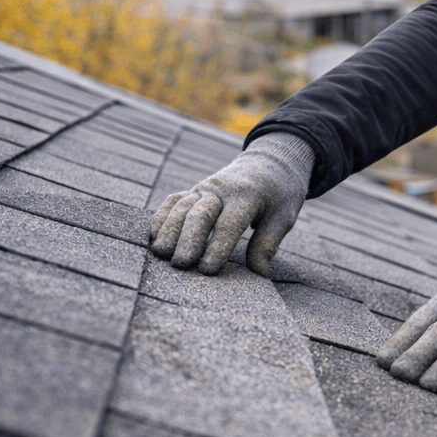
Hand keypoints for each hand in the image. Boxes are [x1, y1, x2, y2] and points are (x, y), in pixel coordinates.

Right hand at [148, 132, 312, 275]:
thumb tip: (260, 274)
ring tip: (160, 254)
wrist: (270, 162)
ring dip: (169, 230)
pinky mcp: (195, 189)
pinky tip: (152, 236)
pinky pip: (174, 200)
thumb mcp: (284, 216)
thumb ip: (268, 243)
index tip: (208, 270)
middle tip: (180, 265)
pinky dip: (161, 216)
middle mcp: (221, 189)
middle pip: (199, 214)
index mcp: (247, 196)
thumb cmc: (279, 194)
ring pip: (182, 207)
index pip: (229, 224)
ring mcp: (205, 187)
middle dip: (188, 240)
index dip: (218, 247)